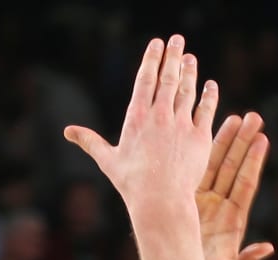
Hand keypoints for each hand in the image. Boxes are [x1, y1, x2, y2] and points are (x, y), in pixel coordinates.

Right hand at [65, 36, 218, 223]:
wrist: (160, 201)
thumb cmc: (132, 184)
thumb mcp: (108, 160)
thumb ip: (90, 141)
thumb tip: (68, 132)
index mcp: (137, 117)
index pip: (145, 79)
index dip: (152, 59)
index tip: (157, 44)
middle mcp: (160, 115)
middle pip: (168, 78)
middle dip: (173, 56)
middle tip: (177, 40)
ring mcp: (181, 124)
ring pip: (187, 90)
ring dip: (190, 71)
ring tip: (190, 59)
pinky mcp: (199, 137)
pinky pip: (206, 109)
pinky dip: (209, 95)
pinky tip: (210, 85)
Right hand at [195, 112, 271, 259]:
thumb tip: (268, 248)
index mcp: (233, 223)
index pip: (245, 185)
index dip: (253, 162)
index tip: (262, 138)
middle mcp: (220, 210)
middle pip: (234, 169)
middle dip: (243, 143)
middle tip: (253, 116)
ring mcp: (203, 206)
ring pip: (215, 167)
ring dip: (224, 143)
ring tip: (233, 117)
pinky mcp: (186, 206)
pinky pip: (195, 176)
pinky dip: (200, 156)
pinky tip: (202, 136)